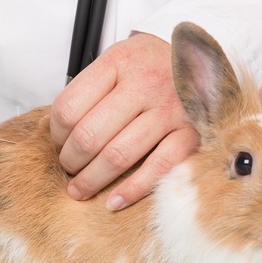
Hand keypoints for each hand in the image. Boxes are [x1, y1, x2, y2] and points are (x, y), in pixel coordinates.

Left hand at [51, 33, 199, 210]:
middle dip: (71, 161)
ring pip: (117, 156)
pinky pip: (157, 169)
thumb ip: (91, 89)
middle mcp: (145, 83)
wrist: (206, 62)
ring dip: (92, 180)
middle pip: (89, 135)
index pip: (68, 107)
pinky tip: (114, 202)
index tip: (59, 144)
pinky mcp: (191, 133)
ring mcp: (170, 109)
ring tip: (80, 189)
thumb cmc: (153, 67)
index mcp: (119, 62)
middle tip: (69, 169)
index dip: (56, 134)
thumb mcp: (120, 61)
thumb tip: (55, 131)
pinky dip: (132, 190)